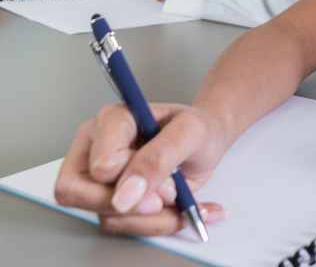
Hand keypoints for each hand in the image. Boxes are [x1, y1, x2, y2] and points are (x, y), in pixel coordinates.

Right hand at [54, 103, 229, 235]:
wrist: (207, 141)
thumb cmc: (196, 128)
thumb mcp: (190, 132)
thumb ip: (159, 157)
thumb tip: (125, 194)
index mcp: (112, 120)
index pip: (99, 164)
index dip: (130, 180)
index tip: (166, 183)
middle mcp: (97, 146)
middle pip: (80, 192)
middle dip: (131, 204)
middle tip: (166, 196)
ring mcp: (99, 176)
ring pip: (106, 214)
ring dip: (150, 216)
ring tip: (179, 195)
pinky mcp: (110, 199)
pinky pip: (122, 224)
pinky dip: (155, 223)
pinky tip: (178, 209)